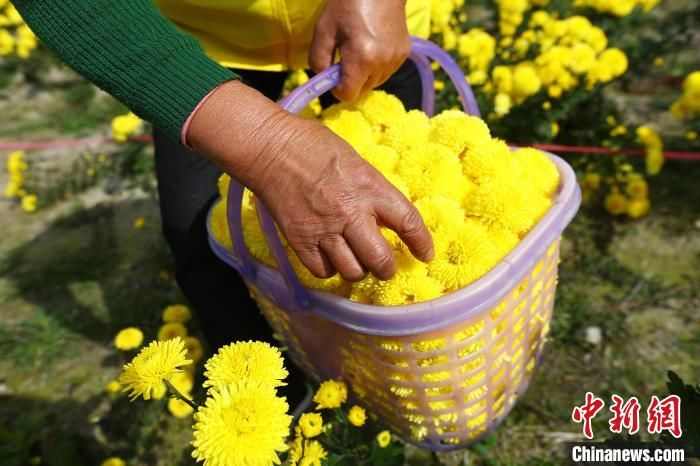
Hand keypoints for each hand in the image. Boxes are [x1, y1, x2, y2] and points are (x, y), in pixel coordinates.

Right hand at [188, 80, 432, 280]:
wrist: (270, 147)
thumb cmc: (314, 145)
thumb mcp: (356, 161)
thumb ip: (373, 190)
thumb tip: (384, 216)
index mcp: (371, 187)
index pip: (408, 222)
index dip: (421, 244)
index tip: (425, 255)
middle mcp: (351, 212)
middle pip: (380, 260)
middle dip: (387, 268)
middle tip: (385, 265)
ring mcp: (324, 229)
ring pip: (353, 272)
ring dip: (358, 270)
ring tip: (355, 260)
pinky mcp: (300, 240)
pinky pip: (323, 272)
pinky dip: (329, 270)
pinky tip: (329, 258)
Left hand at [309, 0, 410, 102]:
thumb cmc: (347, 4)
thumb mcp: (324, 30)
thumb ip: (318, 61)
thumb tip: (324, 80)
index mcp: (362, 59)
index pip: (347, 95)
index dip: (336, 87)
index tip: (333, 71)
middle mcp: (382, 63)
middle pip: (361, 90)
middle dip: (350, 79)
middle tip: (345, 55)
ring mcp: (396, 59)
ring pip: (374, 82)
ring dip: (364, 73)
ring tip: (360, 47)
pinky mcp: (404, 54)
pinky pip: (385, 71)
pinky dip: (376, 65)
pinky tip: (372, 45)